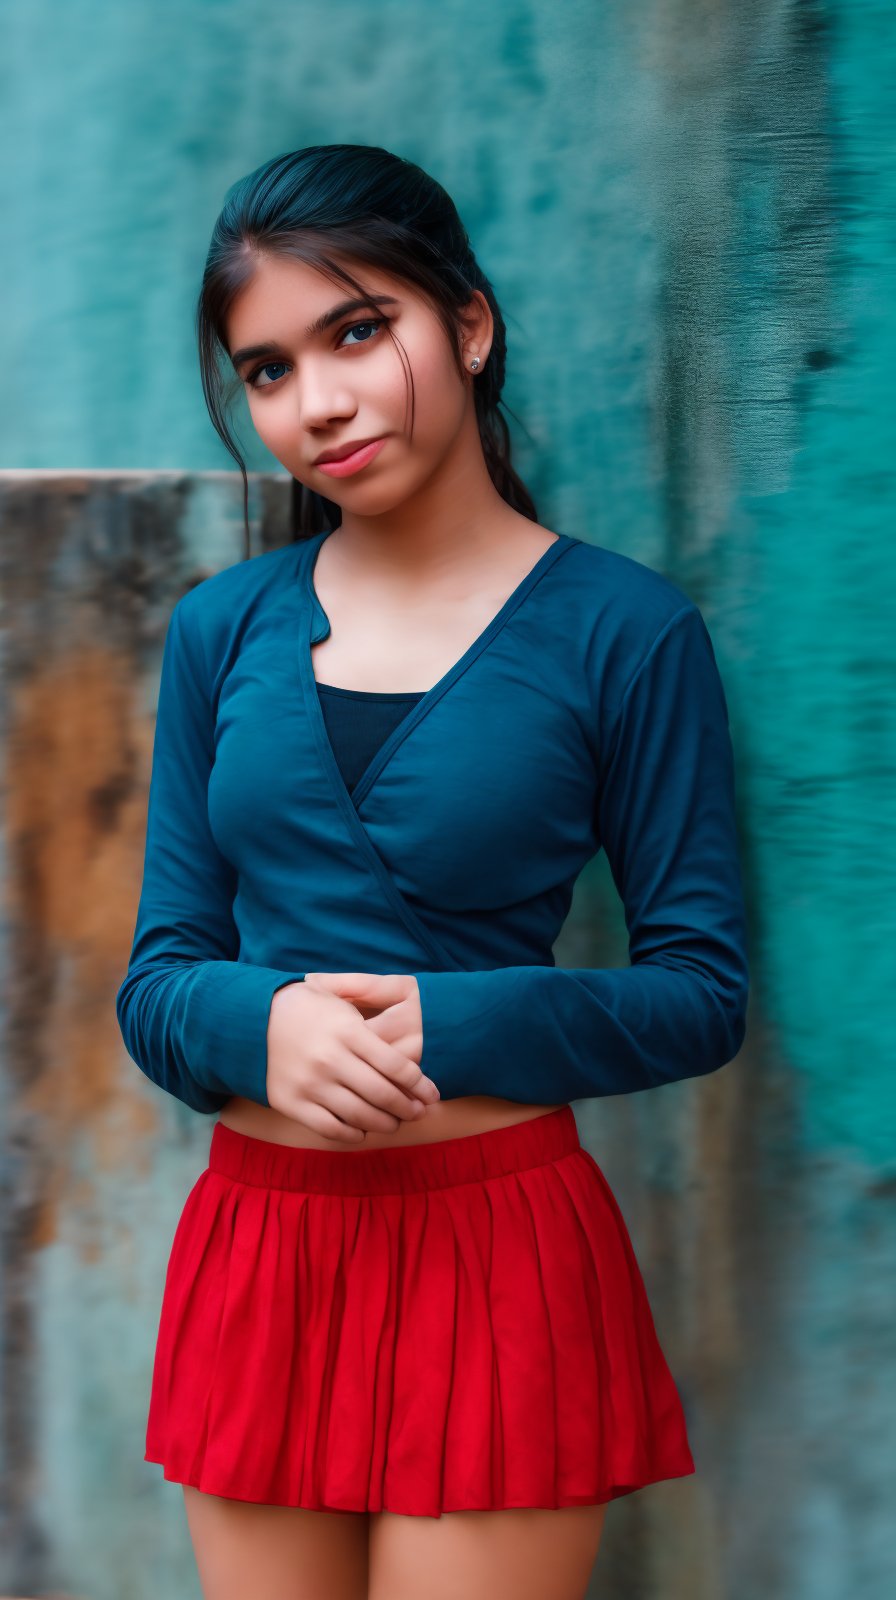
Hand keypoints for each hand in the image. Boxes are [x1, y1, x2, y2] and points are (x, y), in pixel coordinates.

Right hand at [265, 978, 437, 1145]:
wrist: (251, 1020)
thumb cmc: (306, 1009)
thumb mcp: (340, 1002)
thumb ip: (374, 1025)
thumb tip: (410, 1055)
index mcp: (347, 1031)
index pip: (396, 1066)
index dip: (420, 1085)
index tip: (432, 1094)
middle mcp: (330, 1059)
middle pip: (382, 1094)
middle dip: (407, 1107)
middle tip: (419, 1112)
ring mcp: (310, 1084)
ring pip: (360, 1115)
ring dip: (386, 1123)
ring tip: (396, 1122)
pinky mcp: (292, 1103)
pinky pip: (331, 1128)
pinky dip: (353, 1134)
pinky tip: (364, 1130)